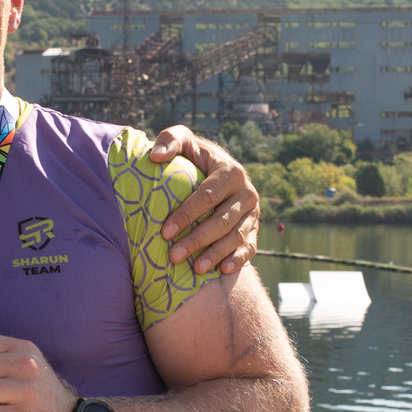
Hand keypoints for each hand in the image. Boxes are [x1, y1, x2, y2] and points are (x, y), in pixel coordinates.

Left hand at [150, 126, 261, 276]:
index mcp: (231, 171)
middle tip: (173, 256)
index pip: (207, 197)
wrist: (215, 168)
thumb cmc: (192, 156)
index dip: (186, 215)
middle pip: (221, 221)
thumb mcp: (183, 141)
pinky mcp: (255, 227)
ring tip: (195, 269)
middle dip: (197, 240)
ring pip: (235, 237)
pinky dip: (239, 259)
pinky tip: (223, 271)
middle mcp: (247, 192)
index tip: (165, 231)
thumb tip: (156, 156)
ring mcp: (253, 212)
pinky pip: (250, 246)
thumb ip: (169, 141)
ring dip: (216, 254)